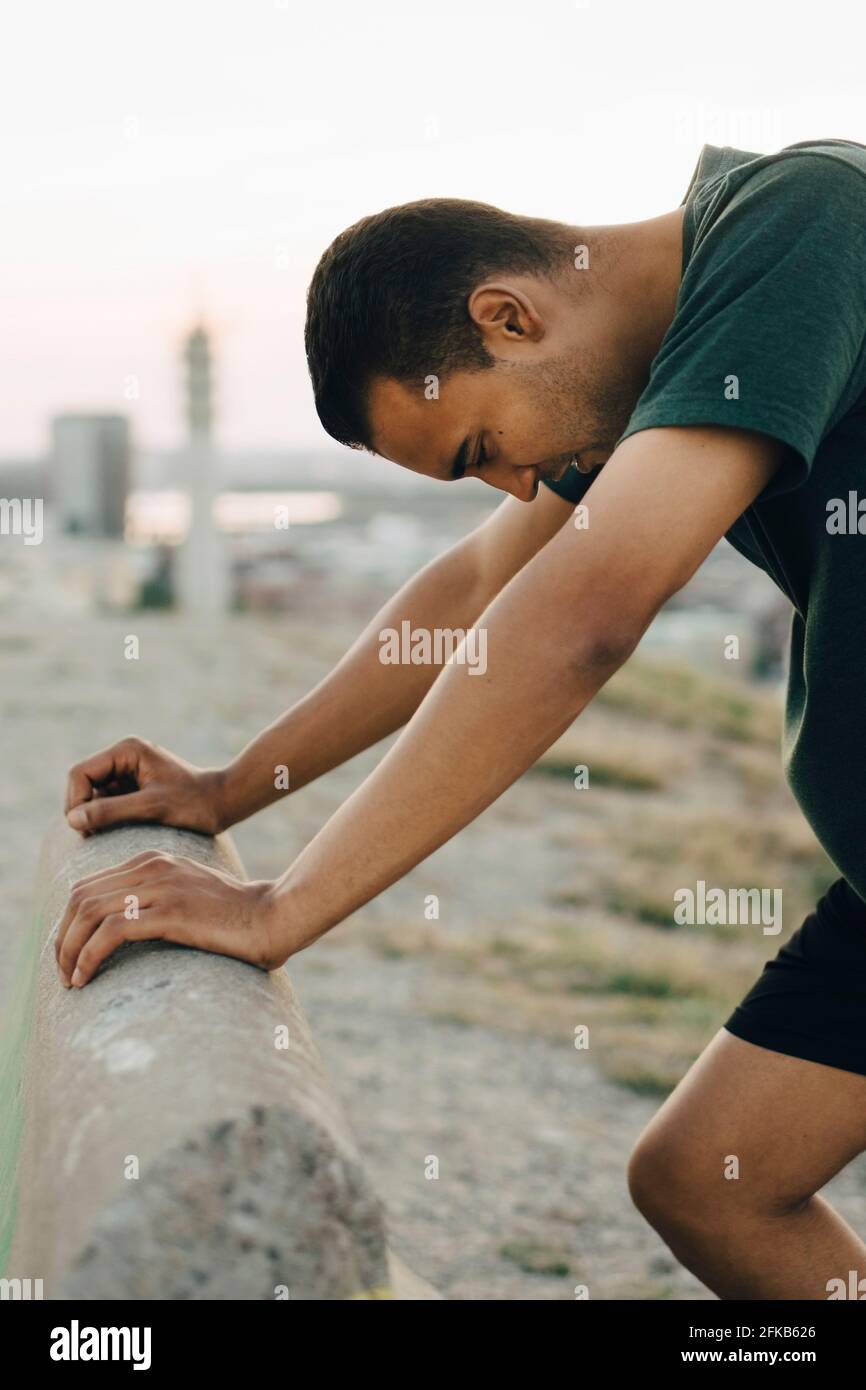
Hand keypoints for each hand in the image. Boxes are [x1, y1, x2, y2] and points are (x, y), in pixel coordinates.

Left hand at [55, 850, 284, 987]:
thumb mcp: (186, 897)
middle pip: (80, 898)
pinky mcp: (171, 912)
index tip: (68, 955)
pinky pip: (111, 932)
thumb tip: (119, 930)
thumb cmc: (234, 918)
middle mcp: (151, 866)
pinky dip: (89, 957)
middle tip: (63, 973)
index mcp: (151, 859)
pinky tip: (87, 977)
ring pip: (88, 913)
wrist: (273, 916)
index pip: (87, 886)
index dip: (68, 923)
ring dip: (70, 951)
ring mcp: (161, 887)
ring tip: (71, 980)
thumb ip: (155, 900)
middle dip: (62, 938)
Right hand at [65, 736, 227, 836]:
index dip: (75, 802)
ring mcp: (126, 772)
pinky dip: (107, 820)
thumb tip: (72, 820)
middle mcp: (123, 756)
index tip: (85, 829)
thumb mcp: (152, 808)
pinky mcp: (131, 788)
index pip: (80, 774)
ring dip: (95, 817)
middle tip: (95, 837)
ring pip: (92, 796)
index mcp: (127, 750)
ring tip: (112, 836)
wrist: (223, 804)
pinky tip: (122, 833)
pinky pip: (106, 804)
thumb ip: (111, 812)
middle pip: (82, 784)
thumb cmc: (194, 803)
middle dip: (84, 810)